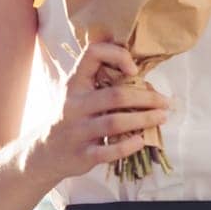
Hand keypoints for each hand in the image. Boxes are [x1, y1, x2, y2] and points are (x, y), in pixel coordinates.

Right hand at [26, 42, 171, 183]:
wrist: (44, 152)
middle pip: (116, 95)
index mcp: (74, 84)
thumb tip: (140, 76)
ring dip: (144, 120)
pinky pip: (109, 151)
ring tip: (162, 118)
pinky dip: (128, 146)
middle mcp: (74, 105)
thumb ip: (98, 83)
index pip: (92, 55)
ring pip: (115, 122)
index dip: (117, 56)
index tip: (134, 70)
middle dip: (146, 98)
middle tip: (165, 102)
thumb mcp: (76, 94)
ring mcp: (77, 131)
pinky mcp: (82, 154)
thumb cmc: (69, 118)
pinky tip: (142, 141)